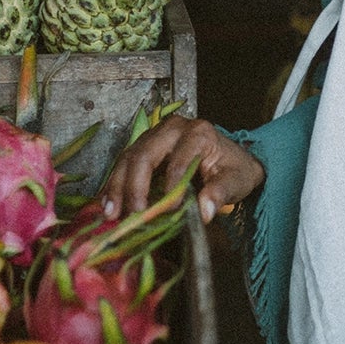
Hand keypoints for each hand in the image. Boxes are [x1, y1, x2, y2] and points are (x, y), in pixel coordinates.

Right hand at [102, 114, 264, 225]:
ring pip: (129, 157)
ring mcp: (156, 134)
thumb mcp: (236, 181)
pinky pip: (125, 162)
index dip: (170, 190)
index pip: (177, 163)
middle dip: (133, 187)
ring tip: (110, 212)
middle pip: (144, 155)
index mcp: (198, 133)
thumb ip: (220, 194)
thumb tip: (204, 213)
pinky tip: (108, 204)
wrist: (232, 158)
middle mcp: (173, 128)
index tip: (167, 214)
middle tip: (130, 215)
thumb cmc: (233, 168)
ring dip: (117, 186)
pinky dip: (115, 184)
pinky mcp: (145, 145)